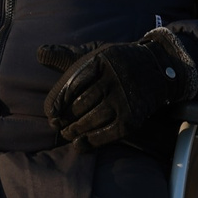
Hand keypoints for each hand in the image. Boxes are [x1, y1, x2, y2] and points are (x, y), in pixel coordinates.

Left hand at [38, 31, 197, 147]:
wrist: (159, 70)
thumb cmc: (118, 63)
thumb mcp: (96, 53)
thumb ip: (68, 55)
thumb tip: (39, 53)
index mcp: (102, 60)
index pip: (73, 83)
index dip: (58, 100)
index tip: (51, 112)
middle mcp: (113, 79)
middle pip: (81, 104)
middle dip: (65, 118)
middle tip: (57, 125)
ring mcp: (124, 99)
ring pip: (92, 119)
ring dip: (75, 130)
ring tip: (67, 134)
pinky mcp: (132, 118)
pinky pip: (107, 133)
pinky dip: (90, 141)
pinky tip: (79, 144)